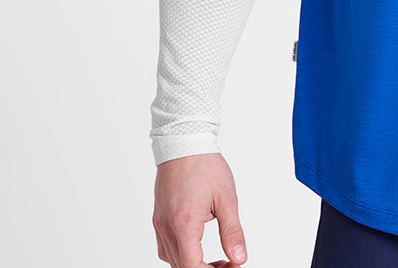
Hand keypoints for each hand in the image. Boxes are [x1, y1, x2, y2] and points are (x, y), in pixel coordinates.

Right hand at [153, 153, 247, 267]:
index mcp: (184, 223)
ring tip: (217, 258)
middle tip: (229, 263)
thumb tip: (239, 258)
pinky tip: (197, 246)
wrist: (184, 142)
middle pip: (182, 266)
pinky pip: (166, 248)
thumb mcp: (227, 198)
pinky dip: (182, 254)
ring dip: (194, 264)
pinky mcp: (158, 219)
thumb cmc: (205, 165)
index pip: (192, 266)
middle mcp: (166, 227)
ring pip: (173, 260)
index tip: (231, 266)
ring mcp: (159, 224)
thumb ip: (232, 231)